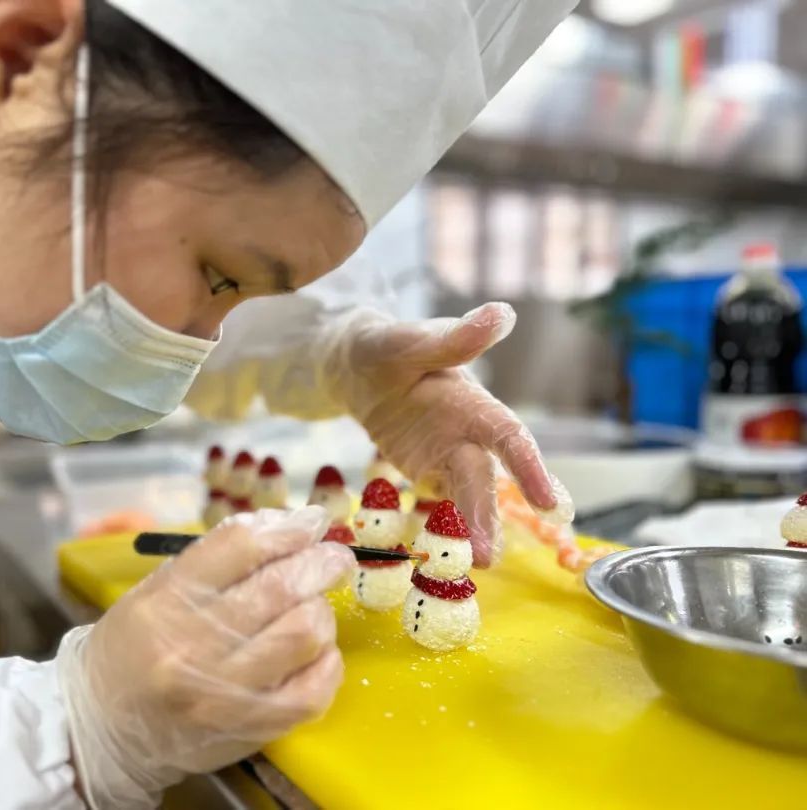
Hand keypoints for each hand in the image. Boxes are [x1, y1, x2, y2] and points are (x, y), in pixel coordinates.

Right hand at [56, 506, 354, 808]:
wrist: (102, 730)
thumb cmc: (132, 650)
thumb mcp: (154, 591)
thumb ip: (215, 560)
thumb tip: (285, 527)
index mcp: (166, 601)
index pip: (241, 546)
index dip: (287, 527)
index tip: (311, 522)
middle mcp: (192, 645)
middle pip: (280, 586)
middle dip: (320, 563)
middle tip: (334, 557)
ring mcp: (223, 692)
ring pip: (304, 633)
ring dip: (321, 612)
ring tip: (314, 606)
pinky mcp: (249, 729)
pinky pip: (313, 691)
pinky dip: (328, 664)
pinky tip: (319, 652)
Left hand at [323, 302, 573, 567]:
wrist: (353, 367)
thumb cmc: (388, 347)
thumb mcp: (411, 341)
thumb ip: (454, 338)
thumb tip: (503, 313)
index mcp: (472, 403)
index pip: (509, 437)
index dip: (531, 469)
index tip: (551, 503)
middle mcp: (467, 435)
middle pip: (482, 480)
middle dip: (487, 516)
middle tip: (489, 556)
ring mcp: (445, 458)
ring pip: (464, 499)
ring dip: (471, 531)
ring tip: (474, 565)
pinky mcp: (423, 473)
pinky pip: (437, 505)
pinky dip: (443, 530)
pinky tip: (442, 559)